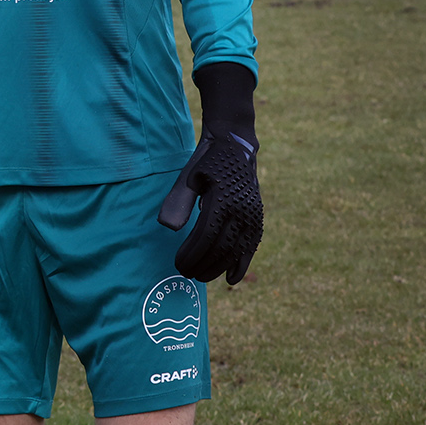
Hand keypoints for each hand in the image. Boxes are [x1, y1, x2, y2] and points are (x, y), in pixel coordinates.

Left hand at [157, 63, 262, 283]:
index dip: (192, 255)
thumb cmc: (207, 161)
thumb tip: (168, 228)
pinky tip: (231, 279)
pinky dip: (242, 263)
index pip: (205, 237)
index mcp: (223, 200)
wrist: (236, 145)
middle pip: (221, 248)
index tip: (178, 265)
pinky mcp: (257, 217)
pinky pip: (251, 245)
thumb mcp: (189, 176)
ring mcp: (253, 215)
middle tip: (185, 274)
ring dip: (218, 267)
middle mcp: (242, 210)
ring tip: (201, 277)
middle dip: (202, 265)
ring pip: (236, 250)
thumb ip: (179, 201)